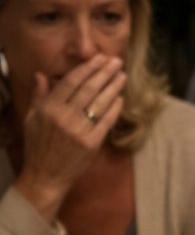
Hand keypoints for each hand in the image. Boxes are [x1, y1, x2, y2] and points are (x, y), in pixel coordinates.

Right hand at [16, 55, 125, 218]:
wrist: (46, 175)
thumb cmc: (38, 146)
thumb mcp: (32, 119)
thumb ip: (39, 96)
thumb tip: (41, 74)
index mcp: (48, 108)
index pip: (70, 82)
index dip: (87, 68)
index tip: (99, 59)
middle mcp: (63, 117)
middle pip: (88, 89)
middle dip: (104, 73)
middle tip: (116, 61)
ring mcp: (79, 130)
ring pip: (99, 103)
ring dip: (113, 88)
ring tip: (122, 76)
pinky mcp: (91, 144)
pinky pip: (105, 122)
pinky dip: (114, 109)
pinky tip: (120, 98)